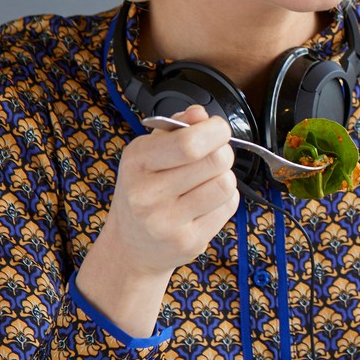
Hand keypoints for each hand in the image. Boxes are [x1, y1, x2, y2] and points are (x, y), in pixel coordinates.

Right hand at [76, 106, 237, 336]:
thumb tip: (200, 114)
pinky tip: (205, 203)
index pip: (190, 142)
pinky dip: (225, 200)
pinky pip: (228, 207)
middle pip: (216, 160)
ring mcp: (167, 222)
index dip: (216, 131)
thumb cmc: (144, 190)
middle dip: (223, 153)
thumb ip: (175, 129)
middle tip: (213, 157)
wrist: (131, 246)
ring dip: (224, 178)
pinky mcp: (188, 242)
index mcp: (136, 162)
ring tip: (206, 182)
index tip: (217, 130)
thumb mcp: (148, 153)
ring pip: (226, 184)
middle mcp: (147, 194)